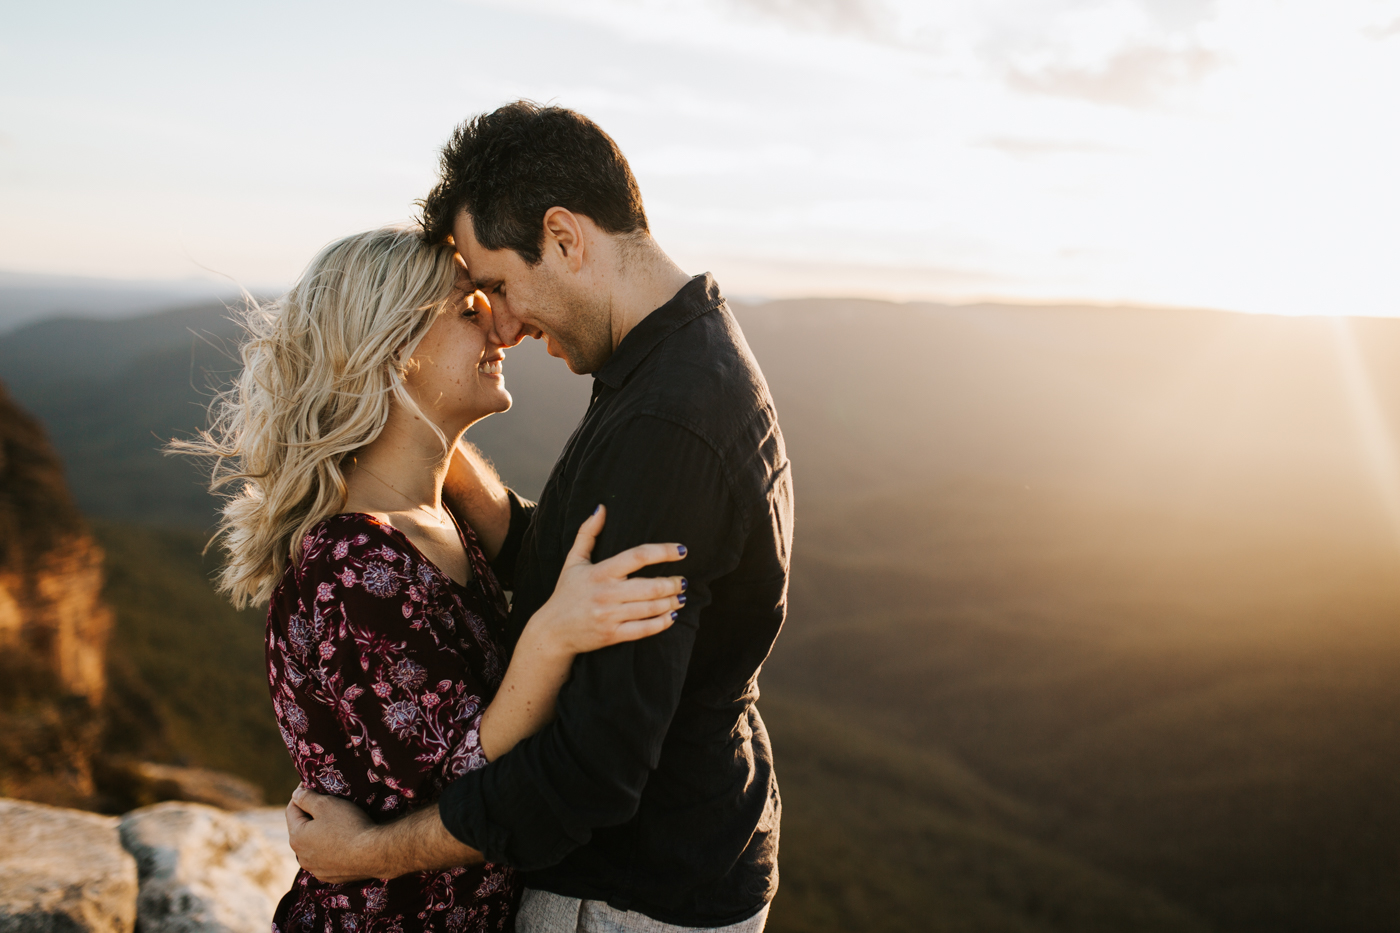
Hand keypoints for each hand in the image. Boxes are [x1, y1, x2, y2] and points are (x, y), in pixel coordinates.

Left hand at [286, 786, 382, 883]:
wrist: (372, 854)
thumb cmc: (348, 825)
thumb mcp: (326, 804)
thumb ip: (306, 798)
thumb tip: (295, 795)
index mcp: (296, 837)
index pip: (291, 810)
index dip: (300, 795)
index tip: (310, 785)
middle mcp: (301, 856)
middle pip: (301, 829)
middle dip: (310, 816)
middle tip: (325, 803)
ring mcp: (315, 869)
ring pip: (312, 846)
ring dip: (319, 834)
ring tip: (335, 824)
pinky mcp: (330, 876)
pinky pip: (325, 859)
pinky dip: (330, 850)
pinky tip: (342, 843)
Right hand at [530, 505, 686, 654]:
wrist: (552, 631)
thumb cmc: (566, 592)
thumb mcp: (573, 561)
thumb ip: (588, 533)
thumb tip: (601, 507)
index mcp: (600, 572)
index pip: (638, 556)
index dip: (664, 551)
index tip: (682, 550)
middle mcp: (606, 593)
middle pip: (651, 586)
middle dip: (673, 583)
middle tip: (683, 581)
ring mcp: (609, 616)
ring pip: (651, 608)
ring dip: (672, 602)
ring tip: (680, 597)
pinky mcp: (612, 635)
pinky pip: (644, 629)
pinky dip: (662, 623)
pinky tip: (671, 616)